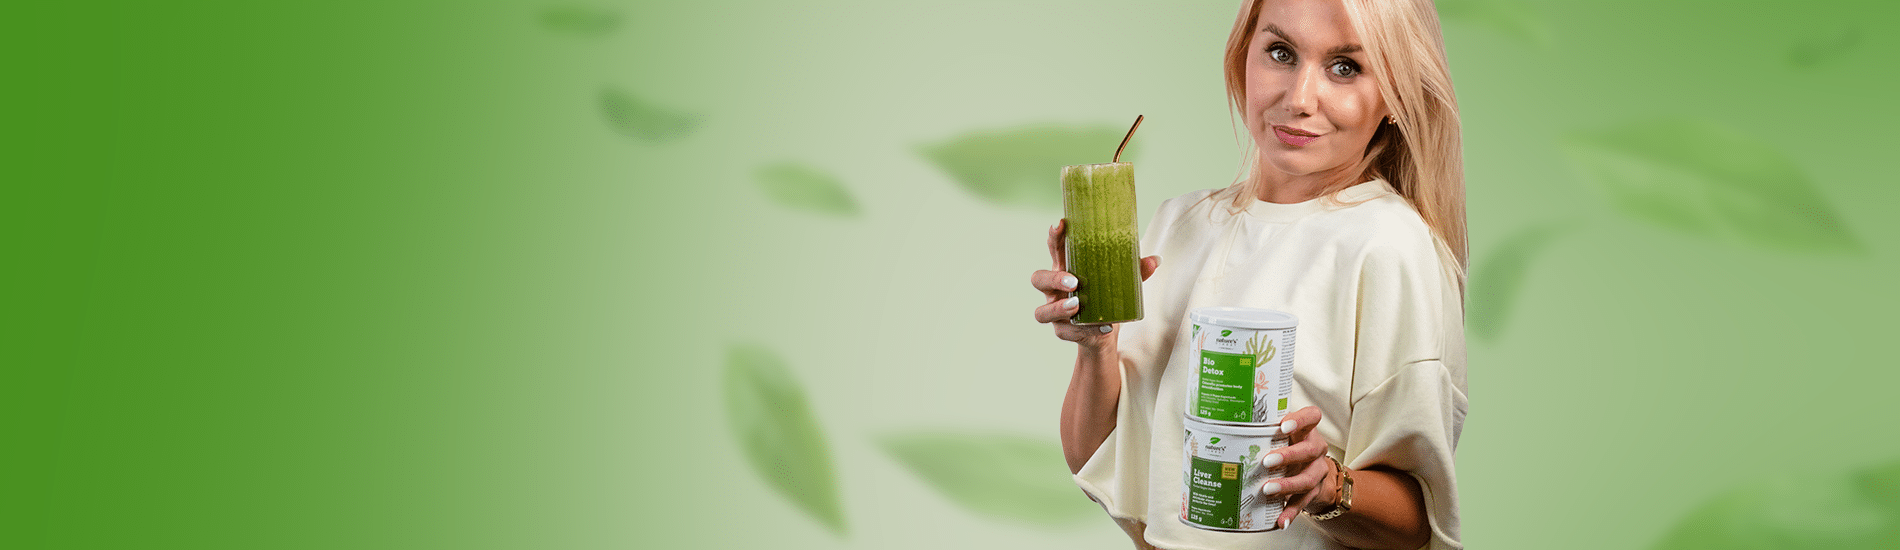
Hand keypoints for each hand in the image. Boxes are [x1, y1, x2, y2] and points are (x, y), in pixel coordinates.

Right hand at [1031, 219, 1158, 345]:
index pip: (1055, 249)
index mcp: (1066, 269)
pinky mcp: (1062, 331)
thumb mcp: (1121, 282)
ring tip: (1077, 305)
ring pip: (1042, 311)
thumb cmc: (1106, 298)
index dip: (1054, 236)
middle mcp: (1054, 290)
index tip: (1059, 224)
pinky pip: (1066, 332)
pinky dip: (1084, 330)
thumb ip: (1136, 271)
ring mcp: (1055, 311)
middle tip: (1074, 281)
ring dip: (1059, 308)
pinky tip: (1102, 327)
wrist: (1103, 333)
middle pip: (1038, 279)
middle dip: (1053, 278)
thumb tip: (1156, 260)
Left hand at [1257, 406, 1336, 528]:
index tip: (1283, 426)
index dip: (1300, 420)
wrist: (1310, 470)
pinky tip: (1281, 520)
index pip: (1312, 416)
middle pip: (1310, 449)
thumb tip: (1217, 433)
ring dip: (1287, 485)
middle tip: (1267, 461)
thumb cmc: (1287, 447)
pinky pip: (1303, 503)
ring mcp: (1317, 470)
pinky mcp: (1314, 491)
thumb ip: (1260, 432)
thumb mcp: (1279, 435)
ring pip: (1308, 478)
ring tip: (1268, 489)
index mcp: (1306, 430)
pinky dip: (1291, 512)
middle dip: (1289, 456)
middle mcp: (1315, 448)